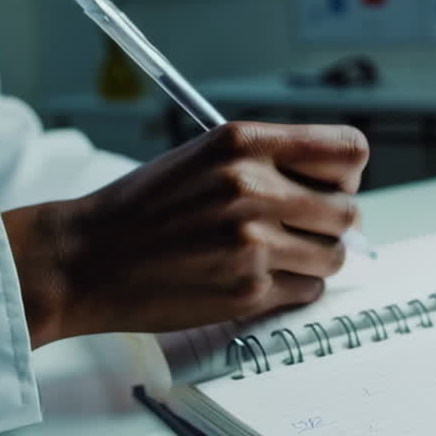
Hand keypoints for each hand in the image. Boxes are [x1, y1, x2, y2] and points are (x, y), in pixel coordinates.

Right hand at [4, 122, 368, 346]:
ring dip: (314, 258)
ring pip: (335, 256)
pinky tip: (256, 276)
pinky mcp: (248, 290)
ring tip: (276, 254)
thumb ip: (270, 162)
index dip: (346, 173)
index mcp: (244, 144)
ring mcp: (253, 243)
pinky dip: (293, 287)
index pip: (349, 151)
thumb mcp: (204, 156)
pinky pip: (309, 290)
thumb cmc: (144, 207)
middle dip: (331, 223)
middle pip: (348, 211)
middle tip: (299, 228)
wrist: (85, 258)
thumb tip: (337, 187)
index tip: (329, 185)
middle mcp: (253, 189)